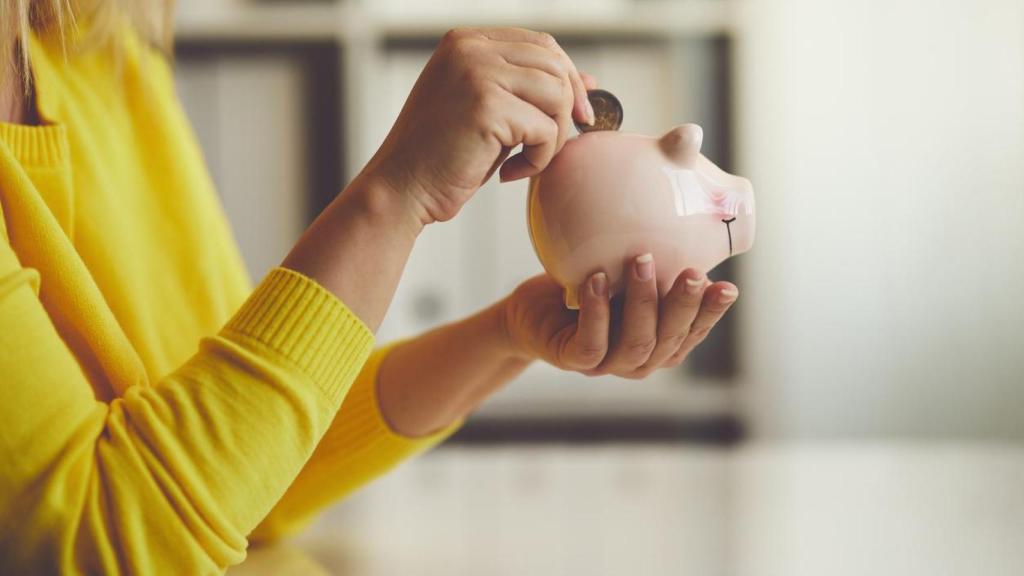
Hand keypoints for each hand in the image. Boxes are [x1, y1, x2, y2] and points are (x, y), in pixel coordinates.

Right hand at [366, 27, 593, 224]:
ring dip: (552, 137)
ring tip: (525, 160)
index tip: (575, 114)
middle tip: (554, 146)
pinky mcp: (486, 106)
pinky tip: (509, 173)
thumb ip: (528, 90)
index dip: (567, 77)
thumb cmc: (441, 157)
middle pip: (554, 64)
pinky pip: (545, 129)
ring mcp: (477, 73)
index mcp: (465, 42)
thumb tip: (589, 81)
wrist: (401, 189)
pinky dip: (538, 159)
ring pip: (556, 95)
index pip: (541, 43)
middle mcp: (470, 48)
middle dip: (567, 107)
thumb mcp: (489, 112)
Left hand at [502, 256, 738, 378]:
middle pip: (669, 340)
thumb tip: (683, 211)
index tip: (728, 287)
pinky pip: (590, 343)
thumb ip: (655, 264)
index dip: (711, 313)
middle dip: (683, 305)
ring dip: (642, 301)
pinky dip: (597, 311)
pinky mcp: (572, 360)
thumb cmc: (589, 289)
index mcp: (661, 343)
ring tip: (641, 260)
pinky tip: (597, 280)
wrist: (534, 312)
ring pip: (636, 343)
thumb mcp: (626, 274)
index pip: (693, 331)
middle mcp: (640, 359)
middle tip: (693, 272)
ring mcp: (607, 364)